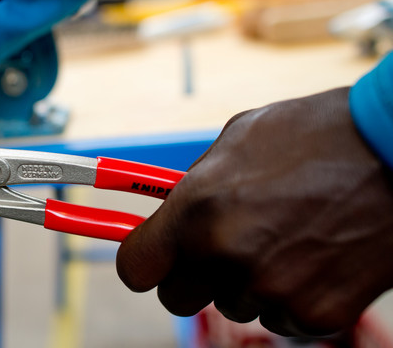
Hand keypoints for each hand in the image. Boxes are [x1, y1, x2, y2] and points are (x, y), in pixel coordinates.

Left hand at [116, 88, 392, 335]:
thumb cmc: (318, 135)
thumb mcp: (238, 139)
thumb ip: (195, 186)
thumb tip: (172, 216)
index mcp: (197, 209)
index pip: (135, 268)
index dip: (145, 263)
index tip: (156, 258)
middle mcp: (225, 255)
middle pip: (176, 298)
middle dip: (193, 276)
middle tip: (222, 250)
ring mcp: (271, 289)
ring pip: (233, 305)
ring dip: (247, 283)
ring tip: (286, 238)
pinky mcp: (314, 314)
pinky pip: (280, 318)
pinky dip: (291, 296)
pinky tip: (315, 257)